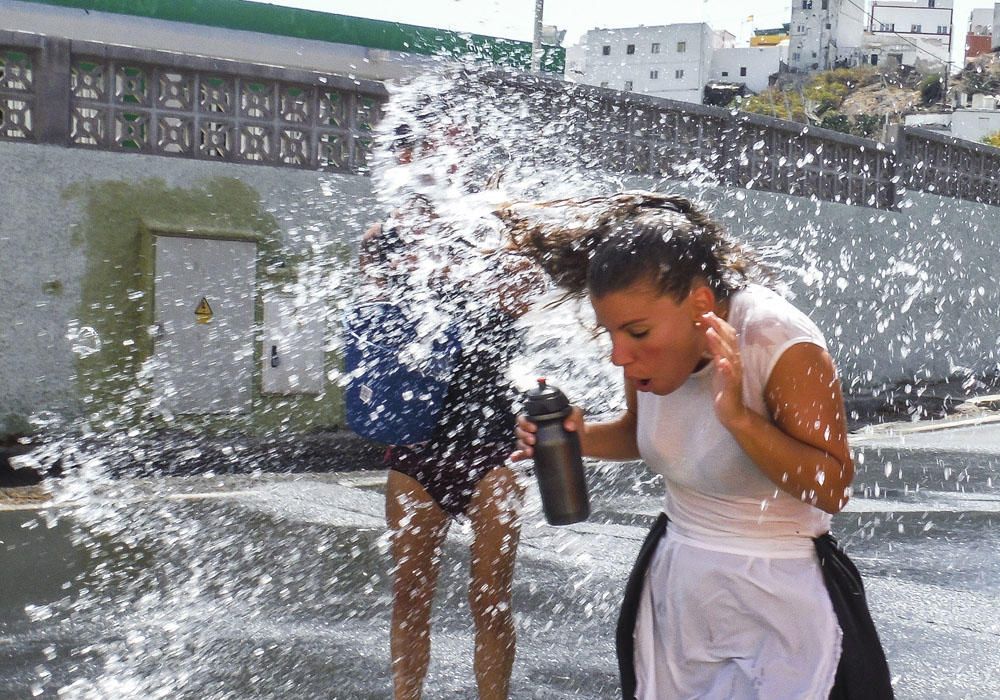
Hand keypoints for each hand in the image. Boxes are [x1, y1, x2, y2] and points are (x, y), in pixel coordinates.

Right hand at [511, 406, 584, 461]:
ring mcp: (535, 441)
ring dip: (522, 446)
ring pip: (520, 442)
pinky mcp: (538, 452)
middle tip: (533, 440)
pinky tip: (515, 458)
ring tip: (531, 451)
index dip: (525, 423)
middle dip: (523, 436)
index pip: (525, 418)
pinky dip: (518, 456)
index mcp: (540, 418)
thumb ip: (574, 414)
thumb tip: (569, 425)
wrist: (583, 440)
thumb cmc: (578, 424)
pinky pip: (523, 454)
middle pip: (520, 430)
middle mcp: (535, 429)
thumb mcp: (577, 414)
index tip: (534, 428)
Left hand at [702, 311, 748, 428]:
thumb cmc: (724, 388)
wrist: (733, 412)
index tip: (708, 313)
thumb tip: (709, 336)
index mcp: (732, 357)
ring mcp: (734, 374)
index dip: (719, 324)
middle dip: (718, 327)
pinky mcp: (731, 387)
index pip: (728, 336)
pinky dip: (726, 368)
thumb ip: (716, 352)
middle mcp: (735, 363)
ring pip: (728, 356)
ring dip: (719, 344)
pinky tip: (721, 362)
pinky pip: (730, 376)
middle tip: (707, 315)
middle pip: (729, 341)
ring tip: (710, 333)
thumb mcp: (718, 367)